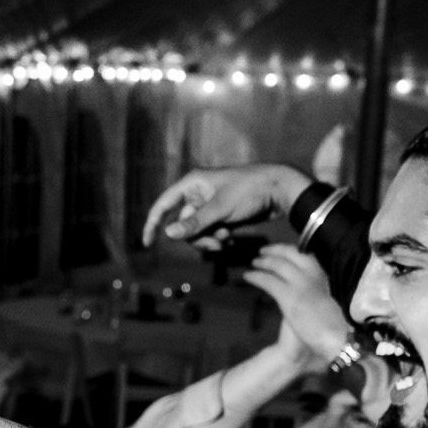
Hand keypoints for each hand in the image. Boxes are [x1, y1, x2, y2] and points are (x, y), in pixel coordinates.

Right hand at [140, 164, 313, 247]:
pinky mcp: (221, 216)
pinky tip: (231, 239)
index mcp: (192, 184)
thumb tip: (168, 235)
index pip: (164, 205)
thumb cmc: (250, 191)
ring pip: (196, 232)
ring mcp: (209, 206)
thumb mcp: (221, 208)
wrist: (280, 191)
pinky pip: (209, 233)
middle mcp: (197, 194)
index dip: (153, 223)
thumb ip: (194, 222)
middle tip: (216, 241)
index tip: (147, 244)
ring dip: (209, 240)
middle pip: (182, 225)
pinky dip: (217, 239)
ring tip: (226, 239)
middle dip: (196, 237)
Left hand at [241, 245, 352, 368]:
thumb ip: (313, 289)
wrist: (334, 339)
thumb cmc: (331, 325)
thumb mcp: (324, 300)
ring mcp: (302, 284)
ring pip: (278, 265)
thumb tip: (300, 283)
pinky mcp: (290, 296)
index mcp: (324, 276)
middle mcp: (314, 275)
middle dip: (275, 250)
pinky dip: (256, 277)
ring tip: (253, 262)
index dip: (290, 251)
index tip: (279, 250)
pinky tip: (248, 277)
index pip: (305, 255)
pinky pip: (269, 281)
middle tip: (262, 251)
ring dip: (263, 262)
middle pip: (291, 254)